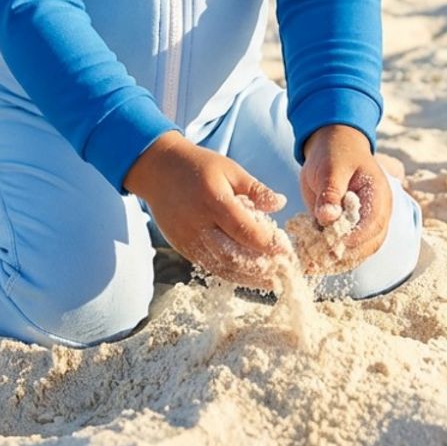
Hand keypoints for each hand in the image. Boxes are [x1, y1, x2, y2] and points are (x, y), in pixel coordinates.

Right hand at [124, 132, 287, 288]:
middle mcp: (199, 223)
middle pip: (234, 255)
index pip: (245, 230)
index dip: (268, 244)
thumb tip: (280, 204)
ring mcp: (189, 238)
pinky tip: (247, 276)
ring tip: (271, 279)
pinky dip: (231, 274)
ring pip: (222, 266)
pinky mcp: (183, 247)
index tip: (287, 251)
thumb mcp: (229, 169)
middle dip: (262, 266)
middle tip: (284, 270)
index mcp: (213, 200)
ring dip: (248, 276)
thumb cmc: (198, 166)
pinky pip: (209, 266)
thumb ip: (255, 189)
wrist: (158, 170)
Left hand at [298, 124, 392, 273]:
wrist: (331, 146)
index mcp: (378, 196)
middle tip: (318, 261)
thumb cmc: (335, 153)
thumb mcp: (331, 167)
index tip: (335, 244)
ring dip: (334, 260)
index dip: (356, 238)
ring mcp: (362, 224)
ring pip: (354, 251)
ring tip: (310, 264)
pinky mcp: (346, 229)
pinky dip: (326, 255)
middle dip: (344, 255)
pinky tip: (307, 260)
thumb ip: (330, 191)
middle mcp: (375, 214)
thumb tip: (327, 217)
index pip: (374, 224)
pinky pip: (340, 247)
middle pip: (367, 244)